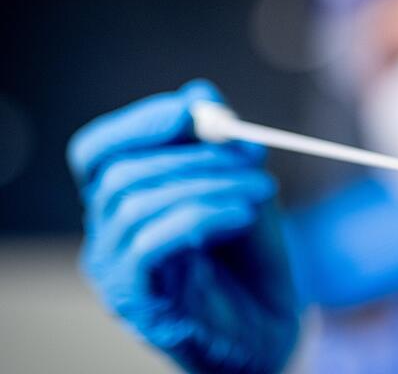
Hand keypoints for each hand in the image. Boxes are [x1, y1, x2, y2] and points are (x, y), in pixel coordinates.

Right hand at [68, 79, 298, 372]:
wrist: (273, 331)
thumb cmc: (253, 263)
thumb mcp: (243, 191)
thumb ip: (221, 148)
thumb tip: (201, 93)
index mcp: (125, 203)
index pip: (98, 151)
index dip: (139, 123)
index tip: (191, 110)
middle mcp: (107, 236)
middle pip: (121, 173)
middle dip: (195, 154)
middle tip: (254, 153)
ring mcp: (116, 271)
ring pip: (135, 202)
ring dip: (207, 184)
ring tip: (262, 189)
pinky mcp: (136, 301)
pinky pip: (149, 244)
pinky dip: (197, 216)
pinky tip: (240, 216)